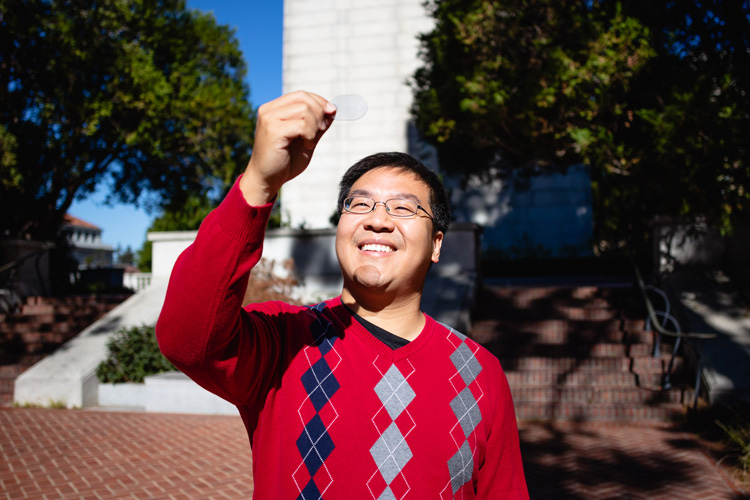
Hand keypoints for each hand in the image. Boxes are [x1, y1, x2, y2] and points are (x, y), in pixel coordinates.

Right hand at [240, 91, 335, 205]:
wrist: (267, 179)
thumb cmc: (285, 160)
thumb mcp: (306, 138)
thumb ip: (317, 124)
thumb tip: (333, 108)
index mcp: (274, 109)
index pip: (302, 95)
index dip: (320, 102)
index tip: (331, 113)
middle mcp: (269, 110)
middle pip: (304, 99)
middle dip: (319, 113)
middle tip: (320, 131)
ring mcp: (269, 119)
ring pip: (304, 110)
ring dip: (314, 126)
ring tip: (310, 141)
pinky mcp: (273, 131)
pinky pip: (301, 125)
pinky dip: (310, 135)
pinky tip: (307, 145)